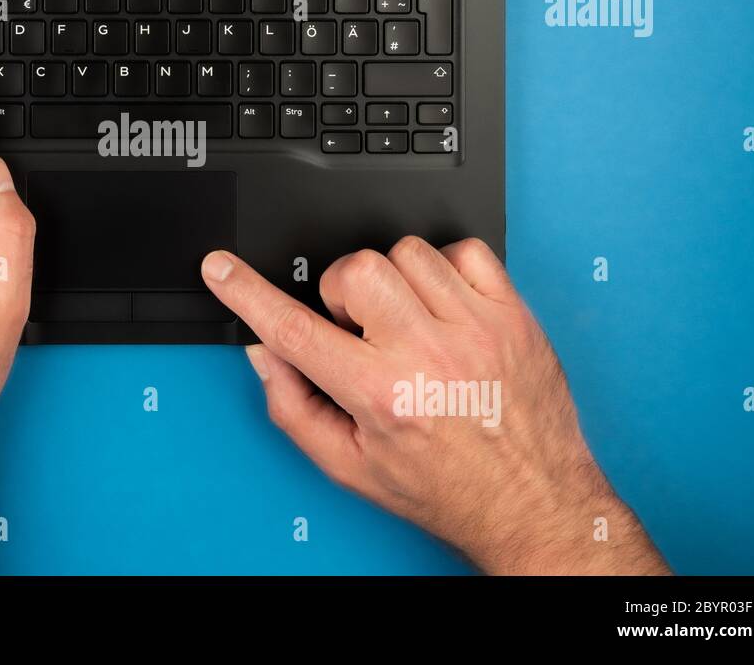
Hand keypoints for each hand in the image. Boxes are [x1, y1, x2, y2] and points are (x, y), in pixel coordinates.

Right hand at [201, 238, 668, 574]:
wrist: (533, 504)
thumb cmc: (447, 488)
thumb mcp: (350, 466)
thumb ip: (294, 407)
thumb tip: (265, 354)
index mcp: (382, 395)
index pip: (294, 329)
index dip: (246, 292)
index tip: (220, 268)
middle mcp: (429, 355)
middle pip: (355, 269)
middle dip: (341, 291)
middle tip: (358, 327)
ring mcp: (476, 328)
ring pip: (407, 251)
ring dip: (393, 280)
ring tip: (406, 321)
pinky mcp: (512, 314)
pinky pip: (466, 251)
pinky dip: (446, 268)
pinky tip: (443, 305)